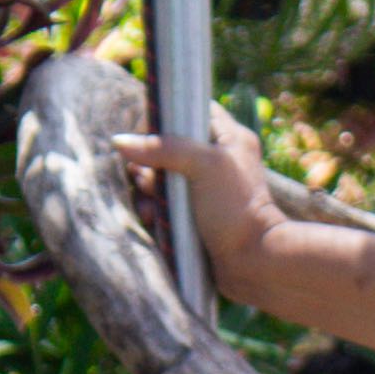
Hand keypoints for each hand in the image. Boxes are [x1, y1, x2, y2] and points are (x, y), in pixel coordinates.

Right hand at [118, 117, 286, 292]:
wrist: (253, 263)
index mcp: (228, 138)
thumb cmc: (235, 208)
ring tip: (150, 202)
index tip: (147, 130)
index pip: (192, 110)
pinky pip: (163, 205)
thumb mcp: (203, 166)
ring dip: (147, 188)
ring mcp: (204, 191)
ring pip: (162, 177)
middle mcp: (216, 161)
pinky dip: (153, 209)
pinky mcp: (194, 217)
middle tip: (150, 177)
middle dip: (151, 161)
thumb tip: (120, 141)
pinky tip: (150, 218)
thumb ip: (163, 147)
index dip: (167, 115)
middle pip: (169, 146)